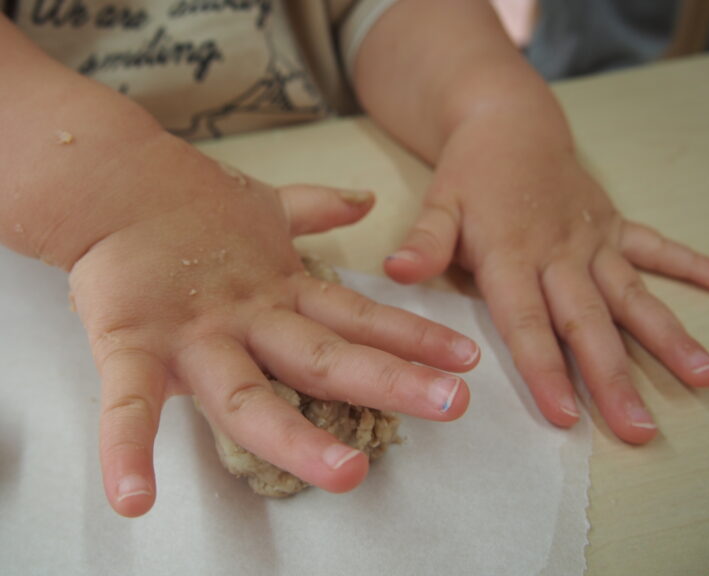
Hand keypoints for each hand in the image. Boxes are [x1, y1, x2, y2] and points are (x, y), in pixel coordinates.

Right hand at [69, 150, 477, 516]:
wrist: (112, 182)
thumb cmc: (188, 204)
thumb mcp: (264, 208)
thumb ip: (317, 208)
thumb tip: (364, 199)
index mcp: (279, 291)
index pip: (358, 317)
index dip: (414, 335)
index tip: (466, 356)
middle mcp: (248, 319)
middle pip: (325, 359)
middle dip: (391, 381)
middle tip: (455, 404)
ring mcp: (193, 335)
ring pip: (250, 396)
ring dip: (299, 439)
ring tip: (350, 476)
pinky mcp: (129, 343)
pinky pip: (126, 403)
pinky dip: (126, 450)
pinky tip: (133, 501)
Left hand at [384, 115, 708, 443]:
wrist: (507, 122)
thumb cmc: (468, 174)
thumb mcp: (438, 204)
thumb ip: (426, 242)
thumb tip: (396, 272)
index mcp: (511, 255)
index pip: (527, 323)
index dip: (545, 371)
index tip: (567, 418)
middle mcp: (558, 253)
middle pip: (588, 323)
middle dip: (613, 378)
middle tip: (639, 429)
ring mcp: (591, 238)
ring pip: (632, 293)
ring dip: (667, 336)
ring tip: (702, 376)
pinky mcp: (612, 223)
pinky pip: (653, 244)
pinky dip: (688, 262)